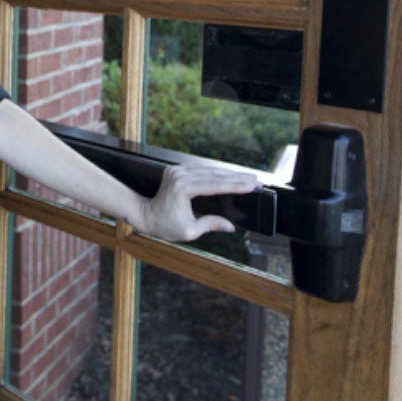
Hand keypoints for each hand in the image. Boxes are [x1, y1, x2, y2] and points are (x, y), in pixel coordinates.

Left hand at [140, 163, 258, 241]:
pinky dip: (217, 173)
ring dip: (230, 174)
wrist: (144, 214)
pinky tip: (231, 175)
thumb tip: (231, 227)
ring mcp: (178, 170)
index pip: (214, 186)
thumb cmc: (164, 225)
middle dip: (237, 178)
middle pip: (214, 175)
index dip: (235, 186)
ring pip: (209, 170)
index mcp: (182, 189)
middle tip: (257, 181)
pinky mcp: (178, 170)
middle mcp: (180, 176)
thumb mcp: (189, 231)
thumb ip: (210, 225)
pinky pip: (201, 170)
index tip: (252, 186)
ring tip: (249, 177)